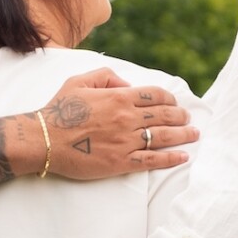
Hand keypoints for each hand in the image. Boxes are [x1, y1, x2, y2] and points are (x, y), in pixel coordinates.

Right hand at [38, 70, 196, 178]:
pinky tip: (183, 156)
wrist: (43, 140)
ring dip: (183, 135)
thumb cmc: (59, 110)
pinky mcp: (121, 162)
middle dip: (180, 116)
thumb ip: (106, 76)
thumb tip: (126, 84)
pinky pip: (152, 160)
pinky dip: (171, 158)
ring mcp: (126, 141)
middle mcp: (127, 118)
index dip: (170, 98)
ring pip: (163, 136)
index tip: (174, 103)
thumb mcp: (79, 81)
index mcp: (118, 97)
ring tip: (194, 134)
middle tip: (188, 119)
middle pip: (164, 115)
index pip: (155, 95)